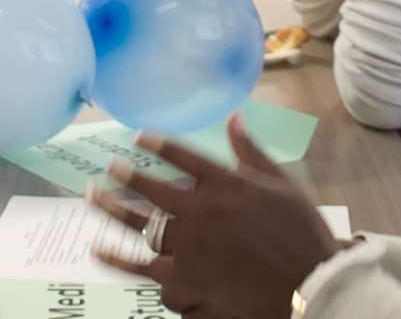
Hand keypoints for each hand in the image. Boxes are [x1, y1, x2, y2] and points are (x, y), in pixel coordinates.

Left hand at [90, 114, 342, 318]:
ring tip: (92, 196)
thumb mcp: (282, 184)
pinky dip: (118, 259)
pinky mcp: (184, 278)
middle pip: (151, 189)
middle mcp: (199, 210)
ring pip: (139, 224)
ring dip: (112, 209)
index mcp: (223, 183)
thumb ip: (251, 151)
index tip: (138, 137)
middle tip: (108, 167)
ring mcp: (188, 245)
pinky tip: (97, 249)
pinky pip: (143, 267)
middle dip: (126, 175)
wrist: (308, 283)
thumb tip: (233, 116)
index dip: (156, 145)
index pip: (181, 155)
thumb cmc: (302, 232)